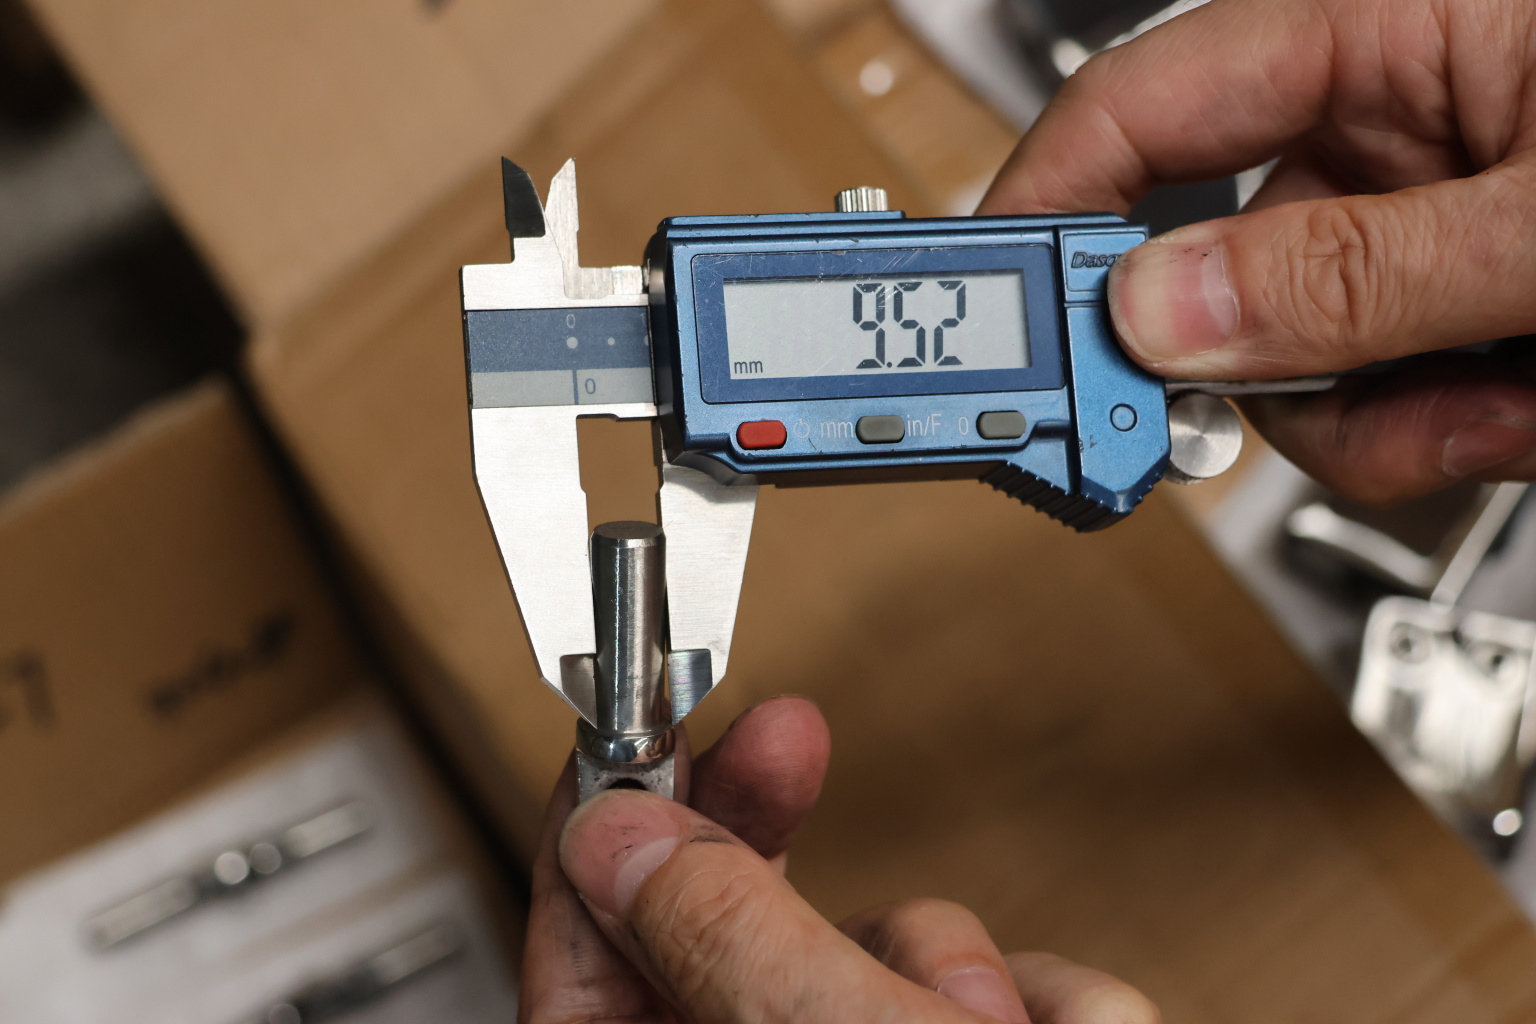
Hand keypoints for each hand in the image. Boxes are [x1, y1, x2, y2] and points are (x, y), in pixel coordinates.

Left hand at [520, 696, 1158, 1022]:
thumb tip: (621, 842)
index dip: (598, 848)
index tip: (634, 749)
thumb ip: (724, 946)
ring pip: (883, 958)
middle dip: (767, 841)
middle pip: (726, 944)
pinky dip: (1043, 1008)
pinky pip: (994, 997)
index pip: (582, 981)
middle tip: (781, 740)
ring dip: (949, 964)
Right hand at [979, 0, 1535, 503]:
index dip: (1043, 211)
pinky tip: (1518, 406)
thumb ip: (1354, 275)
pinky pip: (1378, 396)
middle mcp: (1384, 124)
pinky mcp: (1455, 298)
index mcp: (1383, 30)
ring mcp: (1418, 218)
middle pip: (1210, 277)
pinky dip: (1438, 429)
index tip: (993, 322)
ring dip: (1380, 425)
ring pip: (1294, 366)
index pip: (1138, 106)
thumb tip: (1161, 318)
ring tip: (1500, 407)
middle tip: (1245, 431)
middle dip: (1255, 378)